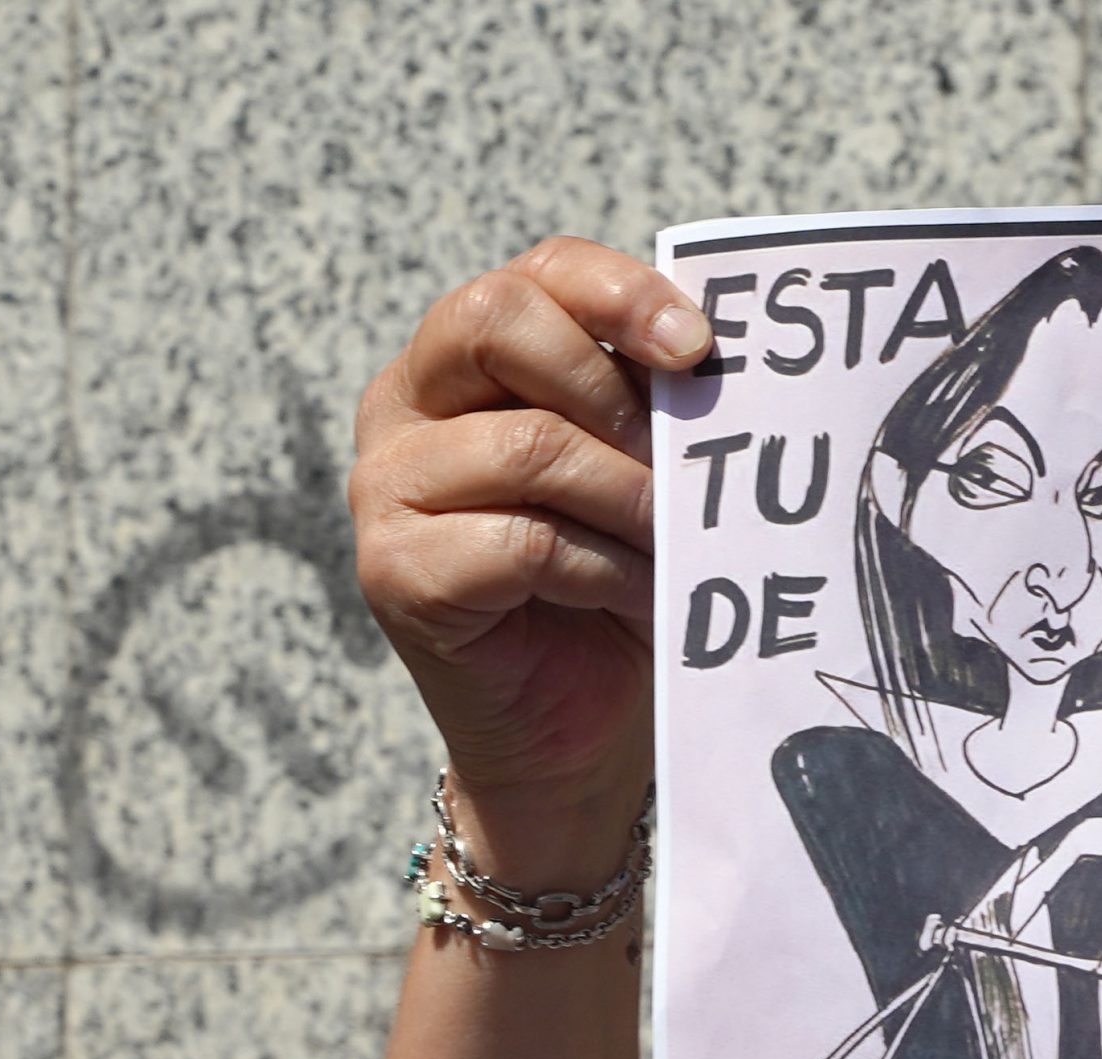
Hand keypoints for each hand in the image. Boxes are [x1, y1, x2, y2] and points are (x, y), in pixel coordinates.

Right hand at [348, 237, 712, 832]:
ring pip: (526, 446)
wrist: (574, 741)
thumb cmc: (614, 600)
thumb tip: (715, 359)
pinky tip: (635, 598)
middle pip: (498, 320)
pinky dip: (600, 570)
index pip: (537, 275)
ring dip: (626, 500)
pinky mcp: (395, 572)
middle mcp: (407, 407)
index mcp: (466, 361)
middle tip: (675, 466)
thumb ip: (650, 411)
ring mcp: (387, 488)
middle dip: (611, 389)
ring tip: (673, 548)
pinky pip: (520, 541)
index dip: (620, 294)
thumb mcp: (637, 483)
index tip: (699, 349)